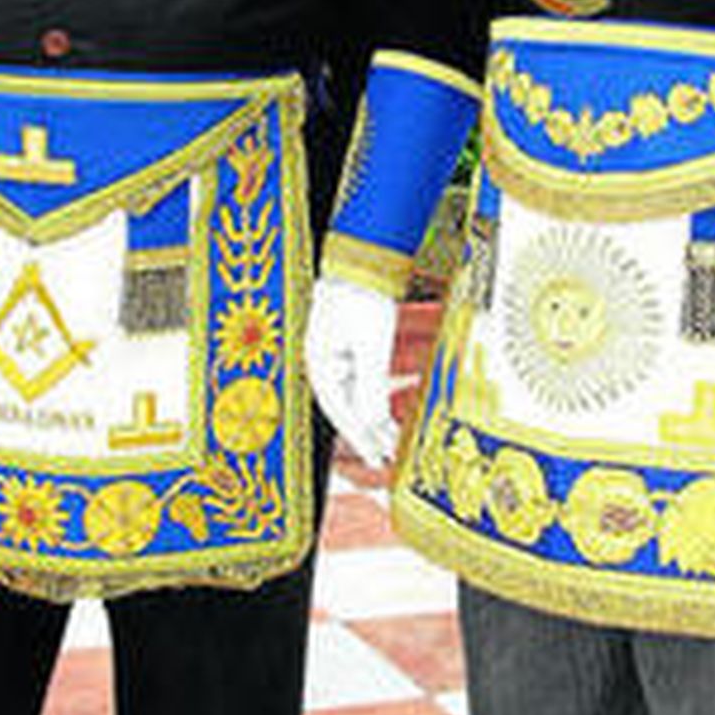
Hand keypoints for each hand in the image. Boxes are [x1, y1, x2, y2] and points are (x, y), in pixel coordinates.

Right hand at [304, 276, 399, 468]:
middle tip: (386, 460)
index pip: (339, 411)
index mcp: (320, 362)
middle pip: (345, 406)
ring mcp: (336, 351)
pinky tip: (394, 401)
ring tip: (392, 438)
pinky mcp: (350, 341)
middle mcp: (324, 360)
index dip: (359, 438)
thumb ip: (371, 386)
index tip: (378, 460)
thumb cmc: (362, 294)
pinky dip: (377, 392)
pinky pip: (362, 377)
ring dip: (373, 416)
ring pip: (355, 393)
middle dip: (366, 434)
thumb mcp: (371, 344)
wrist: (363, 254)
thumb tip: (373, 425)